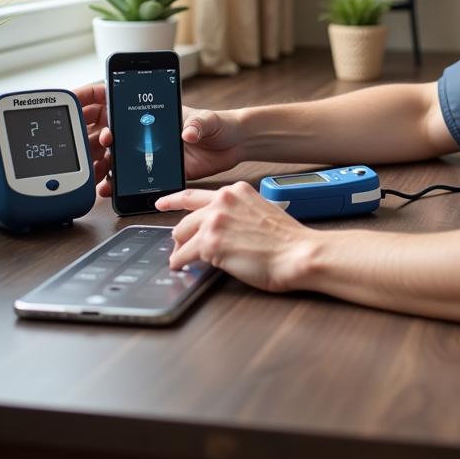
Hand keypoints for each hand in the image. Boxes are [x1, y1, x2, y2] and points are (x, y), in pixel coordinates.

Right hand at [73, 81, 247, 197]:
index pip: (110, 96)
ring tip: (89, 171)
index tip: (71, 101)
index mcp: (150, 109)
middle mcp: (143, 128)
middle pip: (102, 126)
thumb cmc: (220, 124)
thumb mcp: (209, 120)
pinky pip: (125, 174)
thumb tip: (187, 132)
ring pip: (109, 152)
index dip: (88, 96)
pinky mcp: (152, 168)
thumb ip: (198, 124)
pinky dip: (112, 180)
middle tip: (79, 144)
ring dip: (95, 161)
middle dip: (85, 134)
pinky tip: (106, 186)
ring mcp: (146, 148)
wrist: (233, 147)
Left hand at [156, 183, 314, 291]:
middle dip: (181, 236)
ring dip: (181, 251)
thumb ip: (237, 213)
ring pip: (180, 236)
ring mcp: (214, 221)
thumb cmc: (286, 240)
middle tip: (180, 248)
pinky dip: (180, 263)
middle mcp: (223, 201)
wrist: (297, 253)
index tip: (162, 202)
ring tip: (182, 260)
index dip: (175, 200)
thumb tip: (220, 228)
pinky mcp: (210, 243)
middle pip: (186, 219)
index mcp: (236, 191)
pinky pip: (183, 255)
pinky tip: (182, 268)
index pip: (197, 194)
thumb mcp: (260, 212)